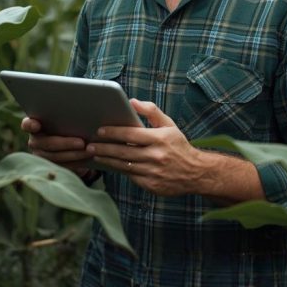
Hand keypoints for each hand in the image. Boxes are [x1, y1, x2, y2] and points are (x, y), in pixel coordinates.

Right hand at [20, 117, 92, 176]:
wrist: (73, 141)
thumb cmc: (68, 124)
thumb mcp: (66, 119)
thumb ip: (66, 116)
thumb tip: (81, 109)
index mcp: (34, 125)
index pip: (27, 125)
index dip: (30, 125)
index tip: (36, 125)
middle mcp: (35, 141)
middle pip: (47, 143)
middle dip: (65, 143)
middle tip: (82, 142)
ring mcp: (41, 155)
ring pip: (56, 157)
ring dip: (74, 154)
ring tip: (89, 150)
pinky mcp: (51, 166)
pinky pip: (63, 166)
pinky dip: (76, 163)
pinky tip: (87, 158)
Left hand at [86, 99, 211, 196]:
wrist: (196, 173)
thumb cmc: (179, 146)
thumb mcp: (169, 125)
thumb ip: (151, 111)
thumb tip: (132, 101)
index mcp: (160, 139)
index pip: (131, 134)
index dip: (114, 132)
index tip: (100, 130)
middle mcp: (156, 156)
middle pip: (124, 151)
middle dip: (104, 147)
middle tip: (90, 144)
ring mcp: (153, 172)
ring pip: (124, 165)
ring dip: (107, 159)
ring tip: (95, 154)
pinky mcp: (151, 185)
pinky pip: (130, 176)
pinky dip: (118, 170)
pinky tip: (109, 164)